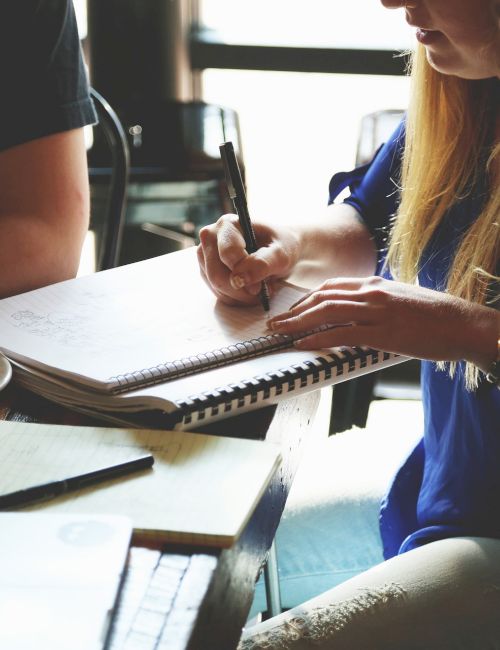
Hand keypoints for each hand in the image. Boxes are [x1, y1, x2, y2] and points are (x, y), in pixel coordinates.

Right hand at [197, 214, 300, 305]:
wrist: (278, 249)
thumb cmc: (280, 246)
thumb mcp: (281, 254)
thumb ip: (262, 264)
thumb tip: (239, 279)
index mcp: (228, 224)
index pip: (227, 254)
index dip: (244, 273)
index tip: (261, 285)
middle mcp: (211, 236)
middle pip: (216, 274)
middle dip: (241, 290)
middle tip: (261, 291)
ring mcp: (205, 255)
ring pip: (216, 287)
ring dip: (240, 295)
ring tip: (258, 288)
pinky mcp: (206, 271)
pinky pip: (217, 293)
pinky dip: (236, 298)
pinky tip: (249, 290)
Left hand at [267, 276, 498, 366]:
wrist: (463, 323)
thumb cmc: (434, 315)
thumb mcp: (400, 299)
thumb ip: (376, 302)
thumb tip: (358, 313)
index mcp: (375, 284)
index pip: (330, 287)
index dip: (306, 299)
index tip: (292, 311)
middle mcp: (372, 292)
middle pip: (322, 297)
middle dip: (294, 311)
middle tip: (275, 323)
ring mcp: (377, 311)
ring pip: (327, 312)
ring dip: (297, 323)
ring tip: (280, 333)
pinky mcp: (384, 332)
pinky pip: (342, 333)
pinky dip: (318, 338)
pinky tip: (303, 344)